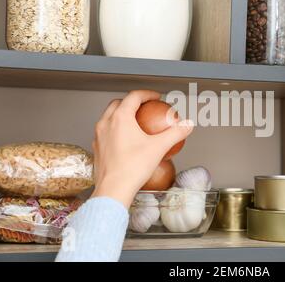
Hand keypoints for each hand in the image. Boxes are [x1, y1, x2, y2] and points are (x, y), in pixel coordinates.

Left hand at [91, 90, 193, 208]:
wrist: (113, 189)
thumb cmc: (133, 167)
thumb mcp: (159, 147)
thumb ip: (176, 133)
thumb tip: (187, 125)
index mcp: (120, 118)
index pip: (133, 96)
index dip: (147, 94)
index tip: (155, 97)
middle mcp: (106, 123)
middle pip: (118, 103)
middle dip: (132, 101)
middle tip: (145, 107)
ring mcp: (98, 136)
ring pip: (109, 117)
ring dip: (122, 114)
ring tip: (135, 122)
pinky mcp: (97, 148)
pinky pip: (106, 132)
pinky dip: (116, 129)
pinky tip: (126, 140)